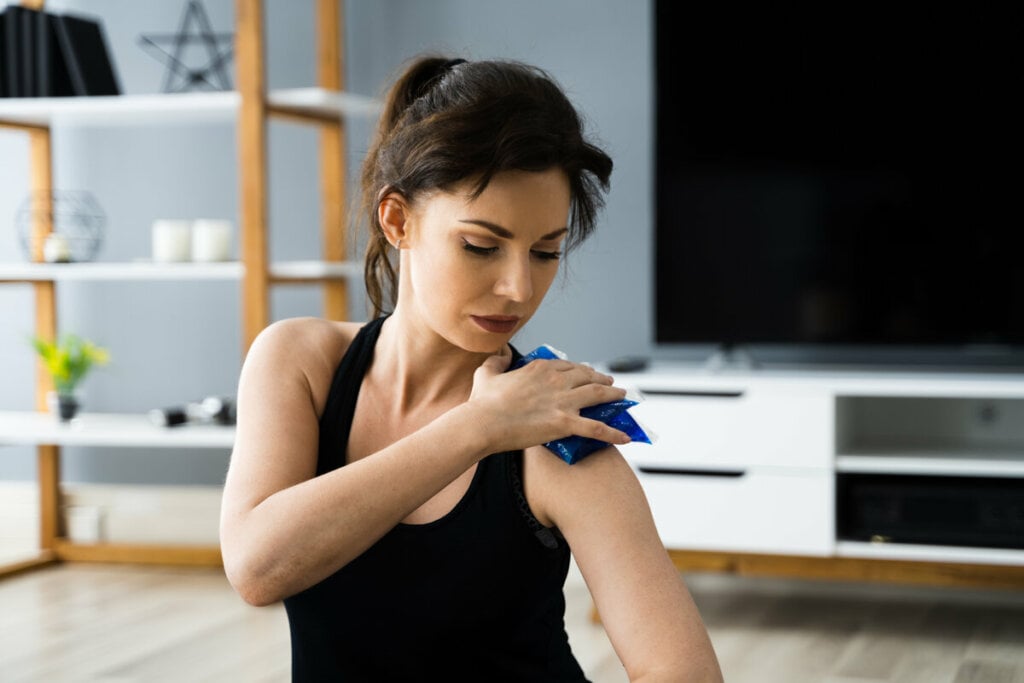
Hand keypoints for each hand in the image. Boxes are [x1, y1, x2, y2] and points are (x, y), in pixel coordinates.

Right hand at [468, 352, 630, 453]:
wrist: (484, 423)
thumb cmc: (483, 402)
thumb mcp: (486, 373)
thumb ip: (496, 361)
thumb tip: (501, 352)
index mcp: (540, 368)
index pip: (568, 366)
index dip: (580, 370)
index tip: (585, 373)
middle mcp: (556, 380)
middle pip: (587, 376)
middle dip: (601, 378)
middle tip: (610, 382)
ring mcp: (563, 401)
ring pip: (598, 395)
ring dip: (613, 395)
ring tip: (622, 397)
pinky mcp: (565, 423)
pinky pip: (596, 428)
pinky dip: (613, 433)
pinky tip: (625, 437)